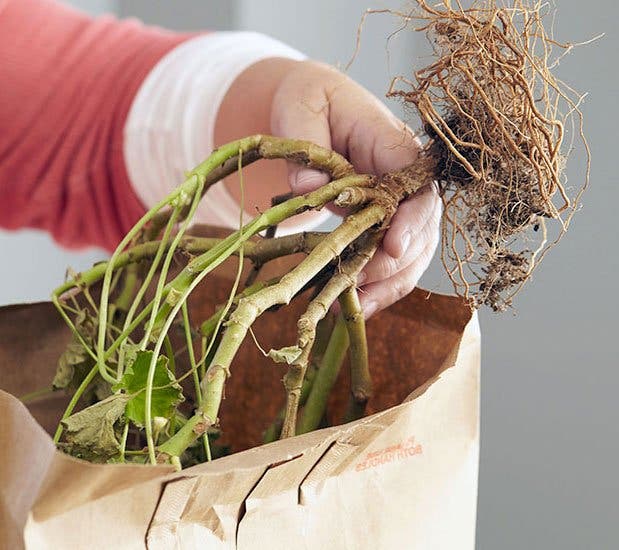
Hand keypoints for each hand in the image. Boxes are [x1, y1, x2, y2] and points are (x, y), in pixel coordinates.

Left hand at [216, 59, 440, 317]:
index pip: (418, 186)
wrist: (315, 107)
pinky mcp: (386, 222)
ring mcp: (400, 202)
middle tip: (358, 285)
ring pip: (414, 252)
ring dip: (388, 284)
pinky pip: (394, 259)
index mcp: (392, 143)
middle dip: (394, 263)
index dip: (411, 221)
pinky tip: (355, 304)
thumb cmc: (311, 100)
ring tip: (354, 308)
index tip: (390, 249)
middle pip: (422, 227)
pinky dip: (379, 285)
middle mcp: (405, 177)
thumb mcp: (300, 106)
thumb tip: (307, 186)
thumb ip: (305, 138)